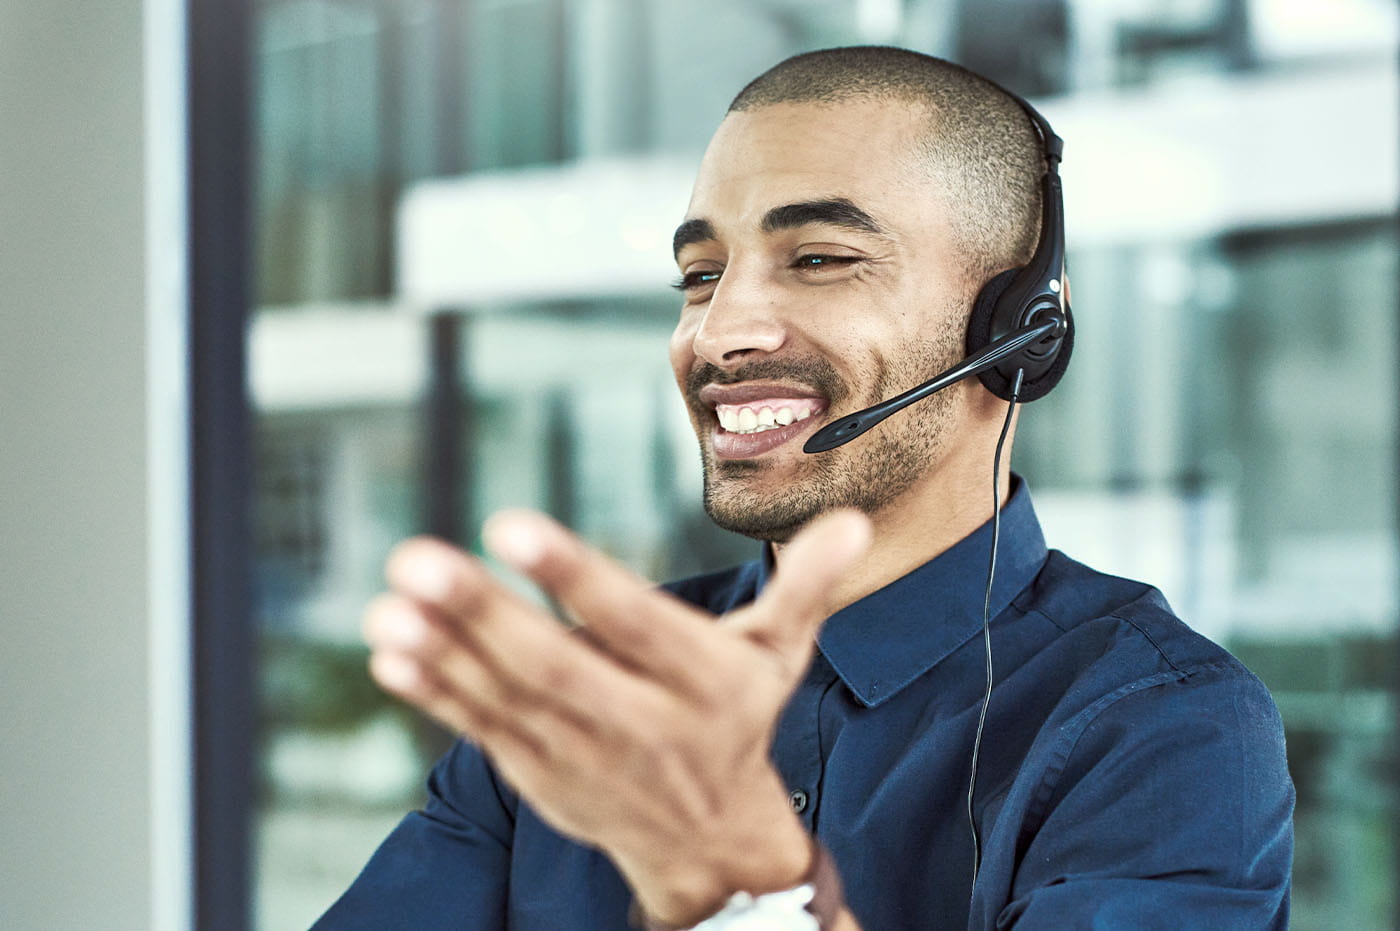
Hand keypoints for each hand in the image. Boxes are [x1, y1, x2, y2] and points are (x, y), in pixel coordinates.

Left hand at [362, 507, 870, 924]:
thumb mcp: (780, 656)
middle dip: (483, 616)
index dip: (573, 577)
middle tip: (420, 560)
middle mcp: (637, 721)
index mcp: (699, 682)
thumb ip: (806, 587)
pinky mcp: (536, 770)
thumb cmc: (737, 721)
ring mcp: (579, 753)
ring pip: (504, 699)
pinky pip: (480, 729)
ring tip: (389, 602)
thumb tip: (855, 523)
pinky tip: (391, 650)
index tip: (510, 525)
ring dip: (442, 652)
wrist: (706, 843)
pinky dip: (435, 693)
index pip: (631, 622)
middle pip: (553, 666)